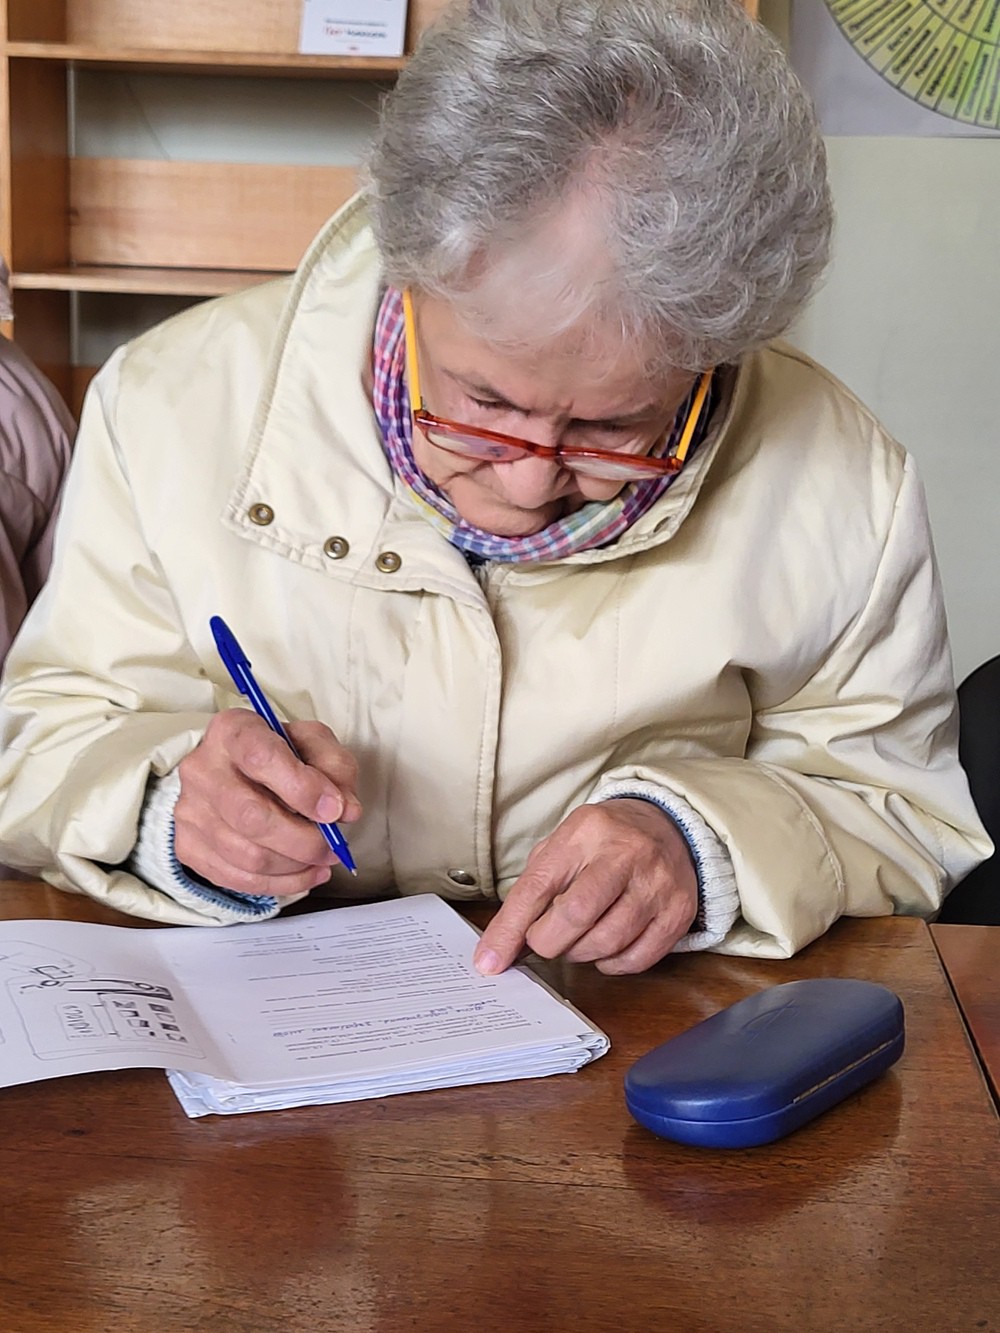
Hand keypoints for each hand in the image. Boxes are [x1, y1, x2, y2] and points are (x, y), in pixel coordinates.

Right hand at [175, 709, 360, 896]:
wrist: (234, 772)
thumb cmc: (279, 756)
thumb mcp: (314, 744)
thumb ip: (335, 767)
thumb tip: (345, 809)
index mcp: (233, 732)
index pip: (261, 758)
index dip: (303, 789)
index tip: (334, 809)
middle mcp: (202, 769)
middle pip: (252, 817)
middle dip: (304, 840)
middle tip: (334, 846)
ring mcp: (190, 810)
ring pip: (247, 855)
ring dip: (296, 866)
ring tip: (322, 859)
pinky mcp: (188, 846)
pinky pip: (237, 879)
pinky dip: (280, 884)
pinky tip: (304, 873)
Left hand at [473, 799, 697, 975]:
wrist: (667, 826)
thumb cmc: (602, 843)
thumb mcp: (562, 849)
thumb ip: (531, 892)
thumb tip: (499, 950)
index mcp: (585, 832)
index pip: (538, 886)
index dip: (510, 929)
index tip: (490, 961)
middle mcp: (626, 853)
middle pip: (575, 916)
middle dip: (548, 943)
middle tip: (545, 942)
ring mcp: (657, 883)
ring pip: (606, 942)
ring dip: (580, 954)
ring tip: (577, 939)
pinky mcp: (678, 912)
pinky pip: (636, 959)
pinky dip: (611, 963)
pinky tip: (606, 946)